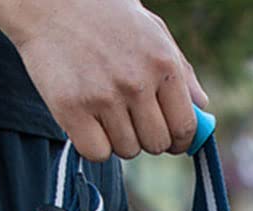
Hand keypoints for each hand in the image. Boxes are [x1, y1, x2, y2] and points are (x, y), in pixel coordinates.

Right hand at [0, 0, 208, 161]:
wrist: (50, 2)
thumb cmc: (106, 17)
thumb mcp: (152, 32)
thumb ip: (182, 71)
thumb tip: (202, 109)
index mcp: (163, 63)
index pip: (184, 127)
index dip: (179, 140)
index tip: (170, 141)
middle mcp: (136, 82)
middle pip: (156, 145)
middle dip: (147, 137)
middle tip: (130, 118)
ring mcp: (104, 98)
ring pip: (126, 150)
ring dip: (118, 138)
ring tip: (104, 108)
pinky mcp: (72, 110)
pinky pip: (97, 153)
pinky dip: (94, 145)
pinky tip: (88, 121)